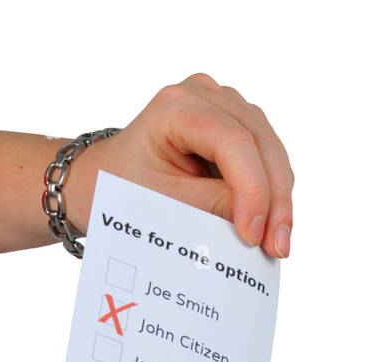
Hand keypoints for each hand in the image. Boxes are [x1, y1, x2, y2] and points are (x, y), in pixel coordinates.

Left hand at [68, 74, 293, 257]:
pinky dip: (270, 189)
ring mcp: (222, 104)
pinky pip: (264, 155)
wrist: (104, 179)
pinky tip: (271, 223)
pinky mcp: (233, 123)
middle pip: (260, 142)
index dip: (253, 189)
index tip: (255, 236)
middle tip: (278, 247)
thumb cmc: (122, 190)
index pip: (233, 142)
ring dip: (278, 195)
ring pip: (269, 148)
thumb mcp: (163, 204)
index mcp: (177, 106)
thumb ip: (212, 207)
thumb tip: (261, 225)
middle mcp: (204, 94)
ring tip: (277, 242)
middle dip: (274, 198)